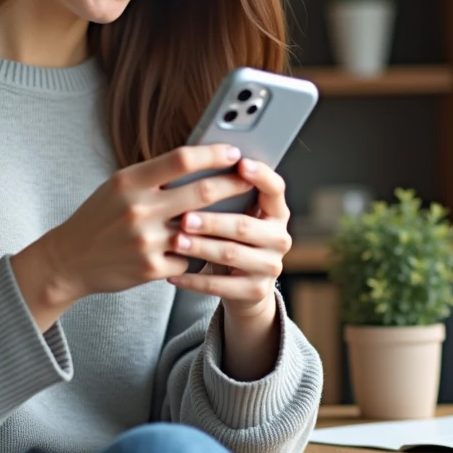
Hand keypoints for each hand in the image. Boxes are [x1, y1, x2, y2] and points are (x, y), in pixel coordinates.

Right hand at [11, 145, 253, 329]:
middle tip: (252, 177)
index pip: (181, 159)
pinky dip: (200, 251)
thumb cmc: (99, 216)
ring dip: (227, 220)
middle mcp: (138, 210)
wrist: (70, 259)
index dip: (213, 153)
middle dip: (234, 183)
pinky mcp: (151, 269)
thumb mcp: (118, 186)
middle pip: (202, 192)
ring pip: (203, 228)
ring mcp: (146, 241)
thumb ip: (154, 175)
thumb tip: (199, 160)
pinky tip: (207, 247)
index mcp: (129, 182)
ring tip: (244, 211)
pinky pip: (190, 258)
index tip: (234, 150)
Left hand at [166, 158, 291, 319]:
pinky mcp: (255, 290)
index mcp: (276, 212)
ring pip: (231, 254)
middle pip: (244, 226)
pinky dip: (194, 280)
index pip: (275, 188)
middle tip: (185, 218)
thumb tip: (192, 167)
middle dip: (212, 221)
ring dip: (200, 248)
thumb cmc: (231, 237)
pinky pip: (221, 285)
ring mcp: (270, 266)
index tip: (240, 162)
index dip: (260, 175)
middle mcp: (279, 238)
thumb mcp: (236, 215)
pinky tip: (173, 274)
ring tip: (175, 242)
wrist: (245, 286)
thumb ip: (225, 196)